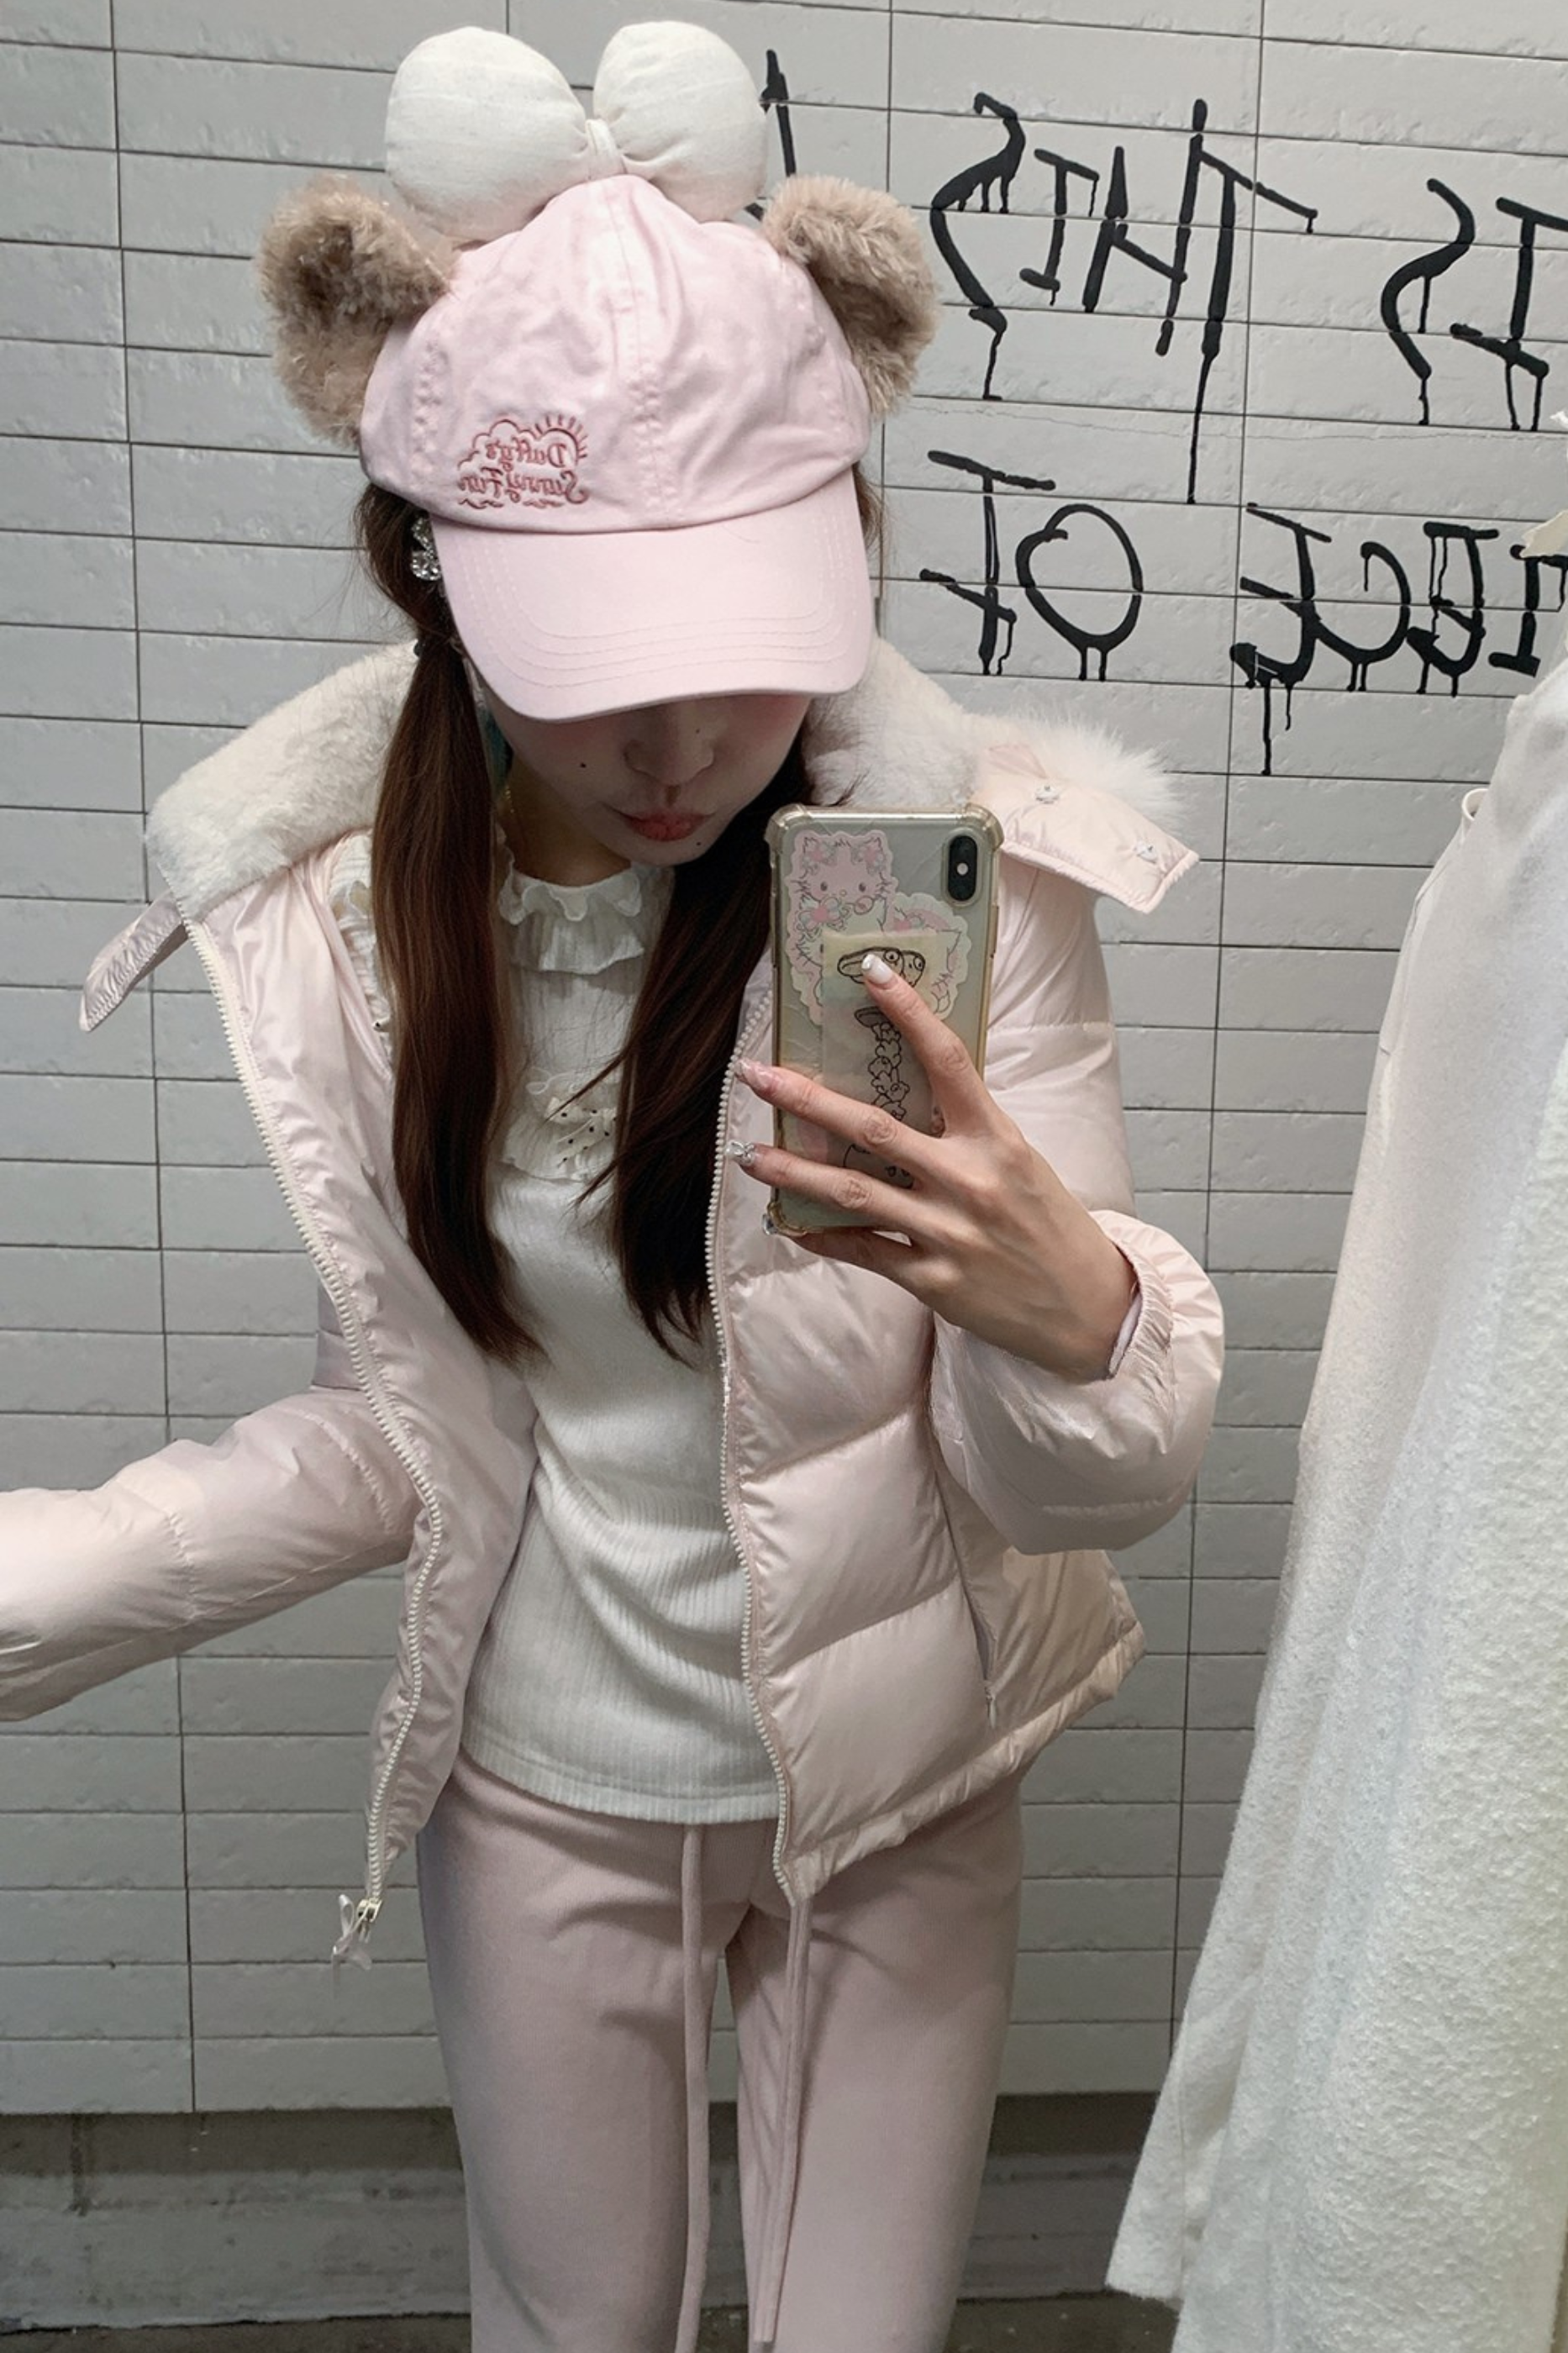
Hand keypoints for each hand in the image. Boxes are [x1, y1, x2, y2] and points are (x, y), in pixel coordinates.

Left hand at [733, 953, 1138, 1384]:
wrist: (1086, 1307)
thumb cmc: (1048, 1225)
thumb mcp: (1019, 1162)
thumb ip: (966, 1131)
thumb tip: (906, 1093)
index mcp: (997, 1139)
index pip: (948, 1060)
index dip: (909, 1012)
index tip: (871, 972)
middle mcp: (970, 1180)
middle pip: (873, 1129)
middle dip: (806, 1098)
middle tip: (755, 1074)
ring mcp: (948, 1232)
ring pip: (852, 1193)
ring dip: (791, 1173)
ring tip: (748, 1156)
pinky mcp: (933, 1280)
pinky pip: (863, 1251)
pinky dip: (822, 1236)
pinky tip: (788, 1223)